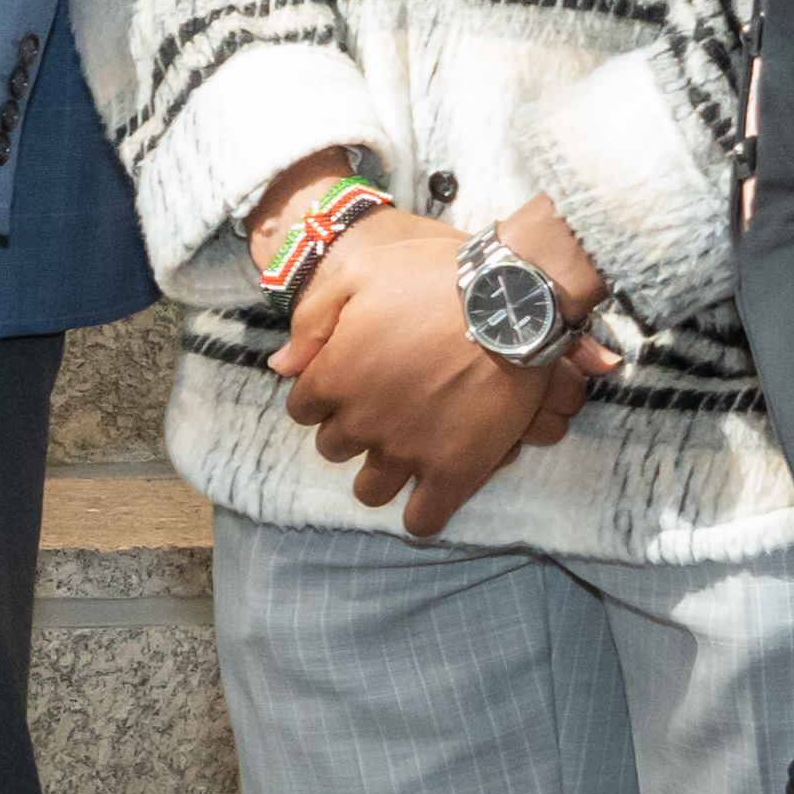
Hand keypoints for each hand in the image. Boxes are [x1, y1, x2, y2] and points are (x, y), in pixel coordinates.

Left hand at [271, 202, 614, 539]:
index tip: (350, 382)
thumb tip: (281, 367)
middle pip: (335, 447)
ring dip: (379, 475)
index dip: (324, 395)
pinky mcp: (455, 470)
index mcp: (333, 377)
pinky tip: (427, 497)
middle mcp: (362, 421)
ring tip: (405, 451)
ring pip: (370, 490)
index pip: (303, 408)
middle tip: (385, 408)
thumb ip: (311, 320)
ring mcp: (408, 451)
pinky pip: (424, 519)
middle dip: (352, 429)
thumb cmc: (433, 277)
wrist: (513, 298)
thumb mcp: (357, 273)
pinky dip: (421, 515)